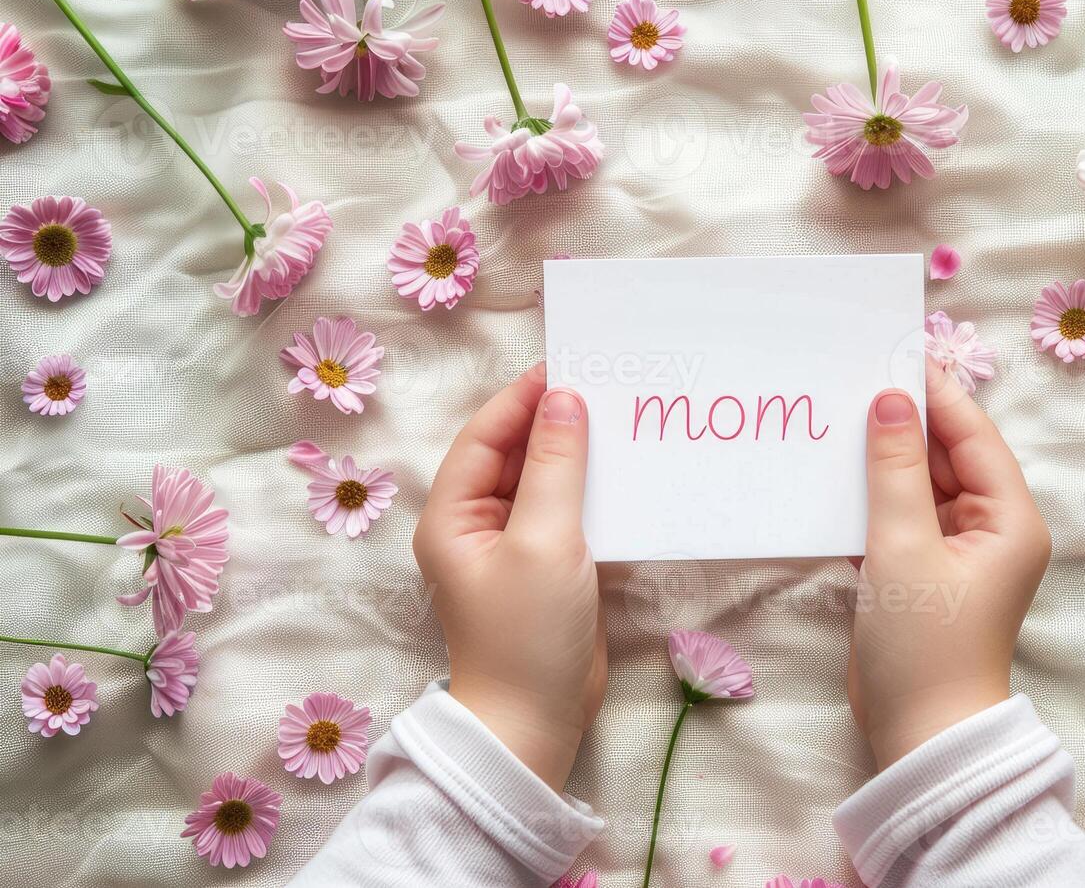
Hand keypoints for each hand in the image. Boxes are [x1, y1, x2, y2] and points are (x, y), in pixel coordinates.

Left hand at [413, 363, 605, 789]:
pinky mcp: (546, 567)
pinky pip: (566, 512)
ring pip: (544, 482)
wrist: (535, 722)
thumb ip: (556, 467)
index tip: (569, 367)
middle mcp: (476, 525)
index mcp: (453, 515)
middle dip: (554, 421)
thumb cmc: (526, 633)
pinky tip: (627, 472)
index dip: (523, 399)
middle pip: (514, 454)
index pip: (485, 437)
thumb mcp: (544, 540)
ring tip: (622, 420)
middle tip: (605, 386)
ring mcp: (512, 547)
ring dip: (578, 454)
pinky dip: (592, 490)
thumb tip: (565, 400)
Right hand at [848, 360, 1051, 769]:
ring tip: (833, 419)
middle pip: (947, 458)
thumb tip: (890, 402)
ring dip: (881, 462)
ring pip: (918, 487)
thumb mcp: (904, 547)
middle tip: (853, 378)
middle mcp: (990, 530)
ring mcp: (954, 554)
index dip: (937, 394)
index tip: (895, 352)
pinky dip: (869, 500)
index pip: (974, 436)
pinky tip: (830, 477)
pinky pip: (898, 519)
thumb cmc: (925, 644)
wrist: (920, 734)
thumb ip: (896, 470)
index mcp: (1009, 519)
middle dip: (903, 423)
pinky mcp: (920, 575)